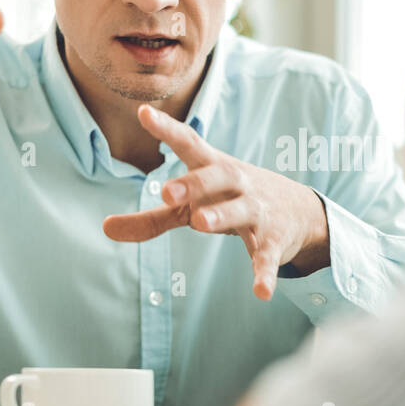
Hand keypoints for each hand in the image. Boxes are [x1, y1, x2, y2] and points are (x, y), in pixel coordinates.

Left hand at [102, 105, 330, 300]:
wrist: (299, 211)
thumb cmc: (231, 200)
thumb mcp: (192, 206)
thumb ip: (152, 218)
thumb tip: (104, 228)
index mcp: (212, 168)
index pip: (188, 142)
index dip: (166, 128)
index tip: (144, 113)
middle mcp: (237, 183)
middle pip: (216, 176)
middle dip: (193, 184)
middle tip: (167, 193)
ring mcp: (257, 210)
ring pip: (240, 210)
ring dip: (221, 214)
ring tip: (201, 223)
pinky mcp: (274, 239)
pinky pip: (267, 256)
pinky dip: (264, 273)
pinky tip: (261, 292)